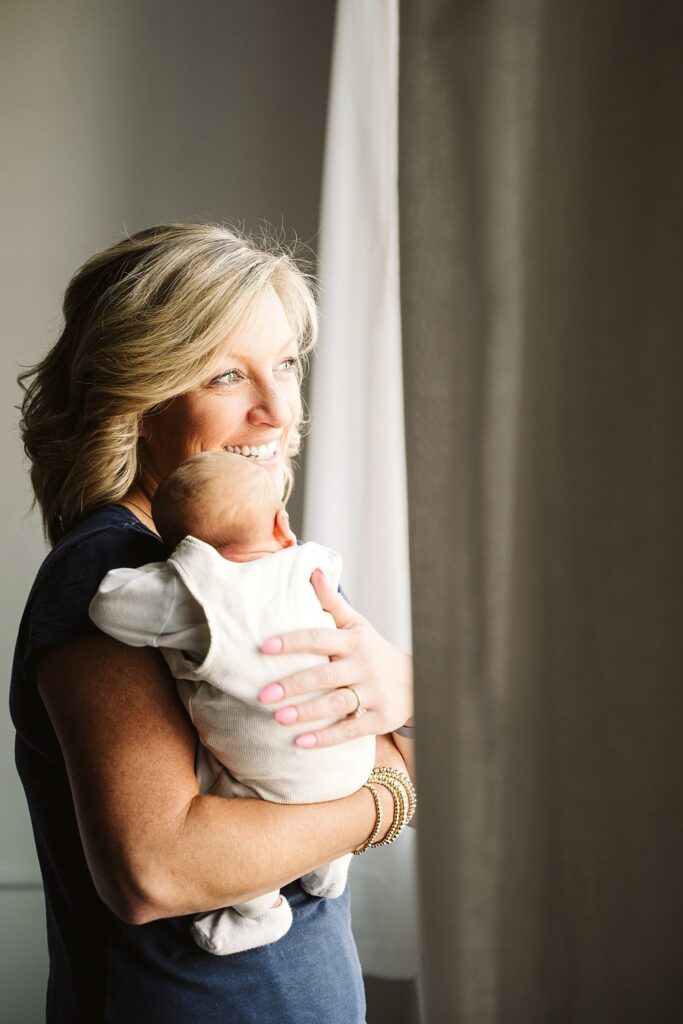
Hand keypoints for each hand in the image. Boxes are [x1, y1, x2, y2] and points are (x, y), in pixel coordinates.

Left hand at [258, 569, 412, 747]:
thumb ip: (333, 603)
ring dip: (307, 712)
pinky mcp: (381, 719)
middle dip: (293, 685)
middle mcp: (365, 666)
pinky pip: (350, 729)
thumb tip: (313, 569)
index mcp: (355, 641)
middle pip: (325, 675)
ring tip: (278, 718)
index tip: (264, 647)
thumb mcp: (358, 626)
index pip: (320, 638)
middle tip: (263, 694)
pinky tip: (301, 744)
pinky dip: (325, 738)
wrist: (419, 681)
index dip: (292, 642)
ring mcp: (375, 693)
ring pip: (337, 703)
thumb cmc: (375, 651)